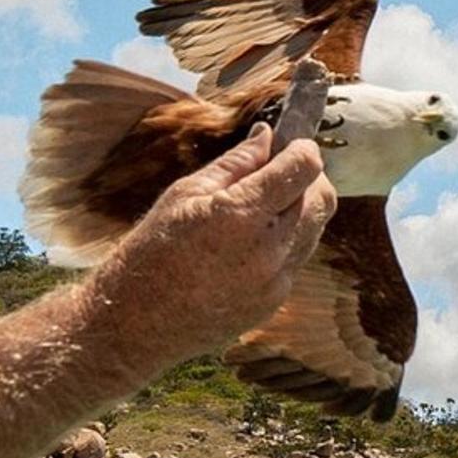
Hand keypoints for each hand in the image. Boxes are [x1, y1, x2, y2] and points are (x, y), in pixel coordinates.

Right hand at [87, 124, 336, 372]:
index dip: (303, 149)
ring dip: (299, 210)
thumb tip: (266, 135)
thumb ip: (235, 163)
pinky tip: (248, 243)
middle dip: (308, 178)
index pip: (304, 169)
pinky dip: (285, 242)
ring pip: (314, 230)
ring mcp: (275, 281)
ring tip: (259, 208)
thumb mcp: (185, 193)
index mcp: (242, 215)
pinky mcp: (274, 302)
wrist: (136, 321)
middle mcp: (268, 250)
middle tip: (279, 171)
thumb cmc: (152, 250)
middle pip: (322, 199)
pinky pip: (296, 260)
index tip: (292, 144)